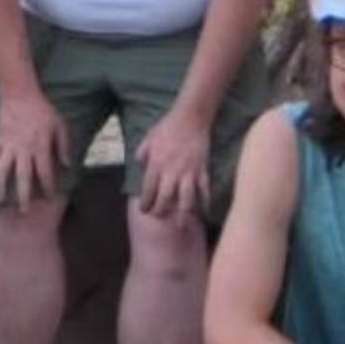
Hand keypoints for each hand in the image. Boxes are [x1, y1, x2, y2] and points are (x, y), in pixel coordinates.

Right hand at [0, 87, 70, 209]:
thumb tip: (68, 164)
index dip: (47, 187)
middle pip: (22, 177)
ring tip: (0, 202)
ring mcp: (8, 145)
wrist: (19, 93)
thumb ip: (64, 146)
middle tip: (23, 212)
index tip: (48, 197)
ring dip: (1, 187)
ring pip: (2, 170)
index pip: (44, 172)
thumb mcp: (60, 125)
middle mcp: (23, 149)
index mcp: (40, 146)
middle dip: (23, 196)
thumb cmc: (42, 110)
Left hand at [128, 107, 214, 225]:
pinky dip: (205, 201)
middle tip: (159, 218)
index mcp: (156, 164)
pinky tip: (204, 211)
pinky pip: (204, 189)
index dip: (146, 202)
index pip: (148, 190)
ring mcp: (189, 172)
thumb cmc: (167, 127)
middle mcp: (172, 172)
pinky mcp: (202, 169)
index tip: (144, 210)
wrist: (190, 117)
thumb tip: (139, 164)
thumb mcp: (149, 138)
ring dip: (183, 214)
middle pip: (166, 198)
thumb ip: (142, 153)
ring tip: (182, 226)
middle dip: (161, 212)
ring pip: (186, 199)